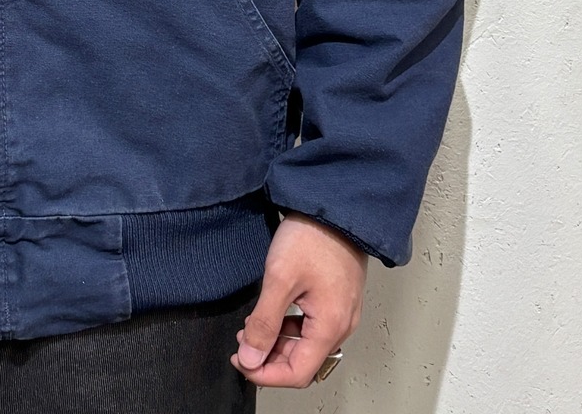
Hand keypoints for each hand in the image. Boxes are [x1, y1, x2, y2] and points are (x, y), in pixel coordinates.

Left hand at [229, 210, 366, 387]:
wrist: (333, 207)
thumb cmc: (312, 238)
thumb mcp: (279, 279)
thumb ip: (264, 323)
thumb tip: (251, 358)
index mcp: (330, 327)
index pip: (297, 373)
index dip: (265, 374)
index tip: (241, 362)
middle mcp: (340, 326)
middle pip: (303, 362)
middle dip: (268, 358)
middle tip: (241, 343)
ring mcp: (340, 313)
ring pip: (306, 345)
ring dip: (277, 343)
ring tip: (252, 328)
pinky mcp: (335, 300)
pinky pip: (311, 328)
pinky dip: (288, 328)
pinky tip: (271, 315)